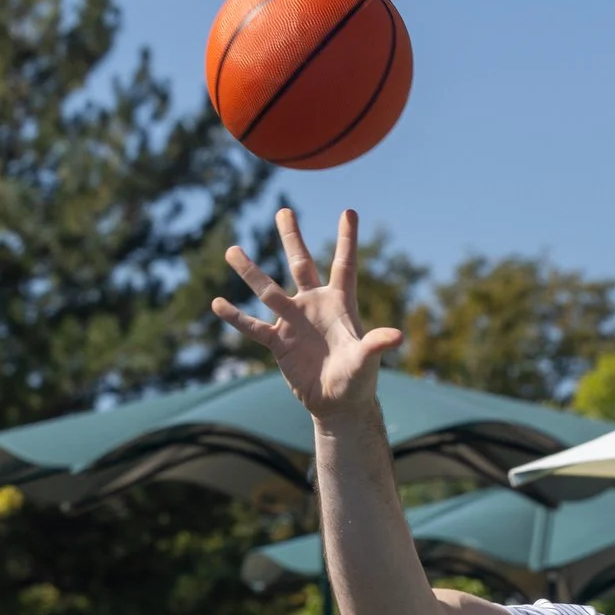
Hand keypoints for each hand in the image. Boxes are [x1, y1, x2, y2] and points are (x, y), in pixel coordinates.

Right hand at [213, 207, 402, 420]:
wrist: (338, 403)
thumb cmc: (358, 380)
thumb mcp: (366, 360)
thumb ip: (376, 345)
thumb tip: (398, 336)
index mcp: (340, 303)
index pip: (344, 265)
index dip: (347, 239)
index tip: (349, 211)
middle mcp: (314, 306)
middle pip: (301, 265)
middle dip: (292, 239)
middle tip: (284, 211)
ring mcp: (293, 322)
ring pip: (268, 290)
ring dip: (250, 272)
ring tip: (232, 250)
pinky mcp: (278, 343)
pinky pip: (253, 327)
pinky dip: (236, 317)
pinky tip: (216, 304)